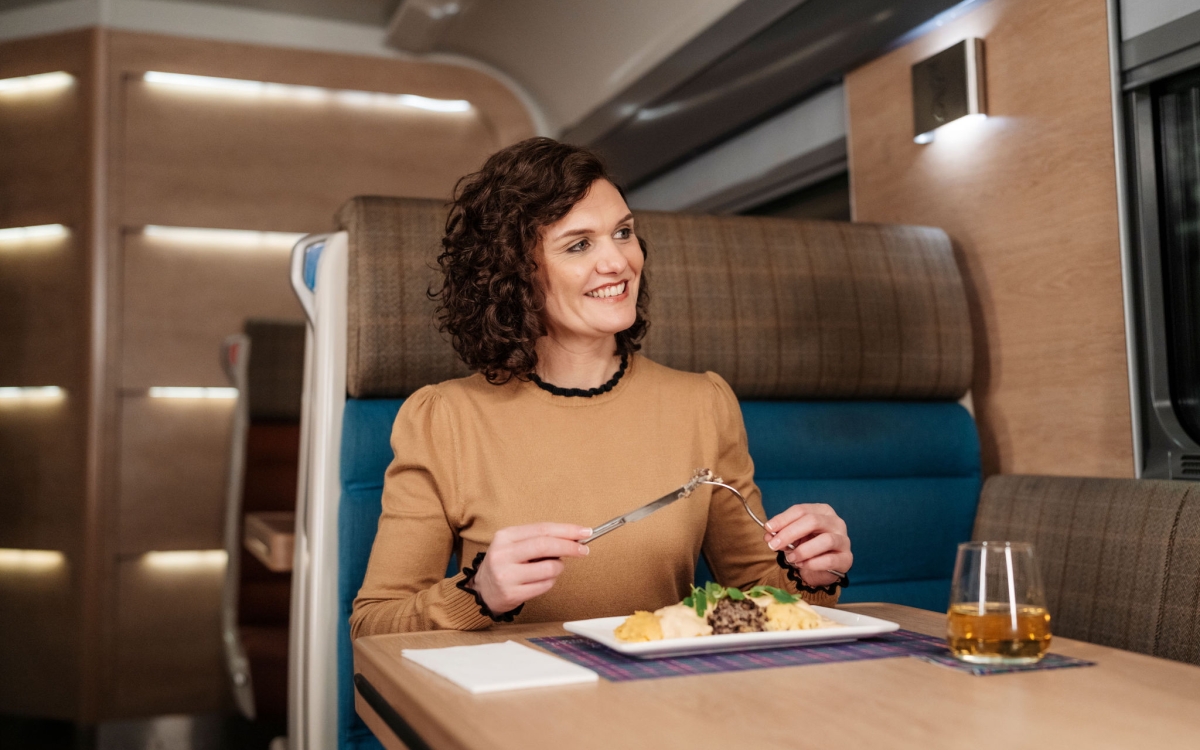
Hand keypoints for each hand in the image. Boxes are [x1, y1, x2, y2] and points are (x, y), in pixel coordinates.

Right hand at [472, 523, 591, 613]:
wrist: (483, 590)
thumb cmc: (506, 564)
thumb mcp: (515, 544)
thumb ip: (539, 539)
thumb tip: (574, 537)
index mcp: (505, 536)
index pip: (542, 529)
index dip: (567, 530)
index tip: (585, 532)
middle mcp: (502, 554)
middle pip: (545, 545)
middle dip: (570, 546)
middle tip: (583, 550)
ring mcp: (505, 575)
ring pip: (549, 568)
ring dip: (558, 568)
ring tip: (551, 568)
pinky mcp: (511, 594)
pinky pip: (545, 586)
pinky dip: (550, 582)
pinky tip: (541, 580)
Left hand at [763, 504, 852, 587]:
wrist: (823, 568)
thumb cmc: (809, 546)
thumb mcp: (793, 538)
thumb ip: (781, 534)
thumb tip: (768, 535)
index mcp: (822, 511)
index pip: (801, 510)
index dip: (783, 519)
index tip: (768, 528)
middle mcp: (836, 522)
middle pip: (812, 521)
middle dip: (790, 533)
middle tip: (774, 545)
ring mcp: (844, 540)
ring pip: (825, 540)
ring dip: (803, 550)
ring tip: (790, 558)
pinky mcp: (846, 558)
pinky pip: (830, 559)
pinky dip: (812, 563)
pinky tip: (802, 565)